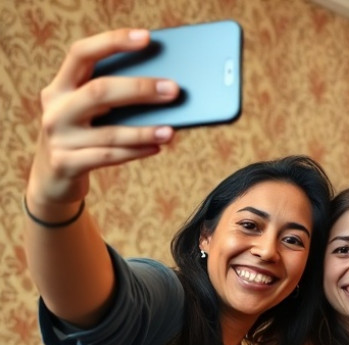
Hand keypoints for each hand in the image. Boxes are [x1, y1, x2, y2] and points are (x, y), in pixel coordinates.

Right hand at [26, 29, 178, 215]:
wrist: (51, 179)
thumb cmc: (84, 137)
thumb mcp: (91, 113)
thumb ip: (115, 98)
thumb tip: (165, 89)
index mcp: (61, 86)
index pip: (82, 53)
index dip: (112, 42)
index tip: (146, 37)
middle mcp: (55, 108)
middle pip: (99, 90)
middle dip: (140, 89)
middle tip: (173, 90)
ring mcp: (58, 137)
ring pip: (109, 131)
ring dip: (144, 131)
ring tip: (171, 130)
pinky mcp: (65, 164)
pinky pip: (107, 156)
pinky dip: (135, 152)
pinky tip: (156, 147)